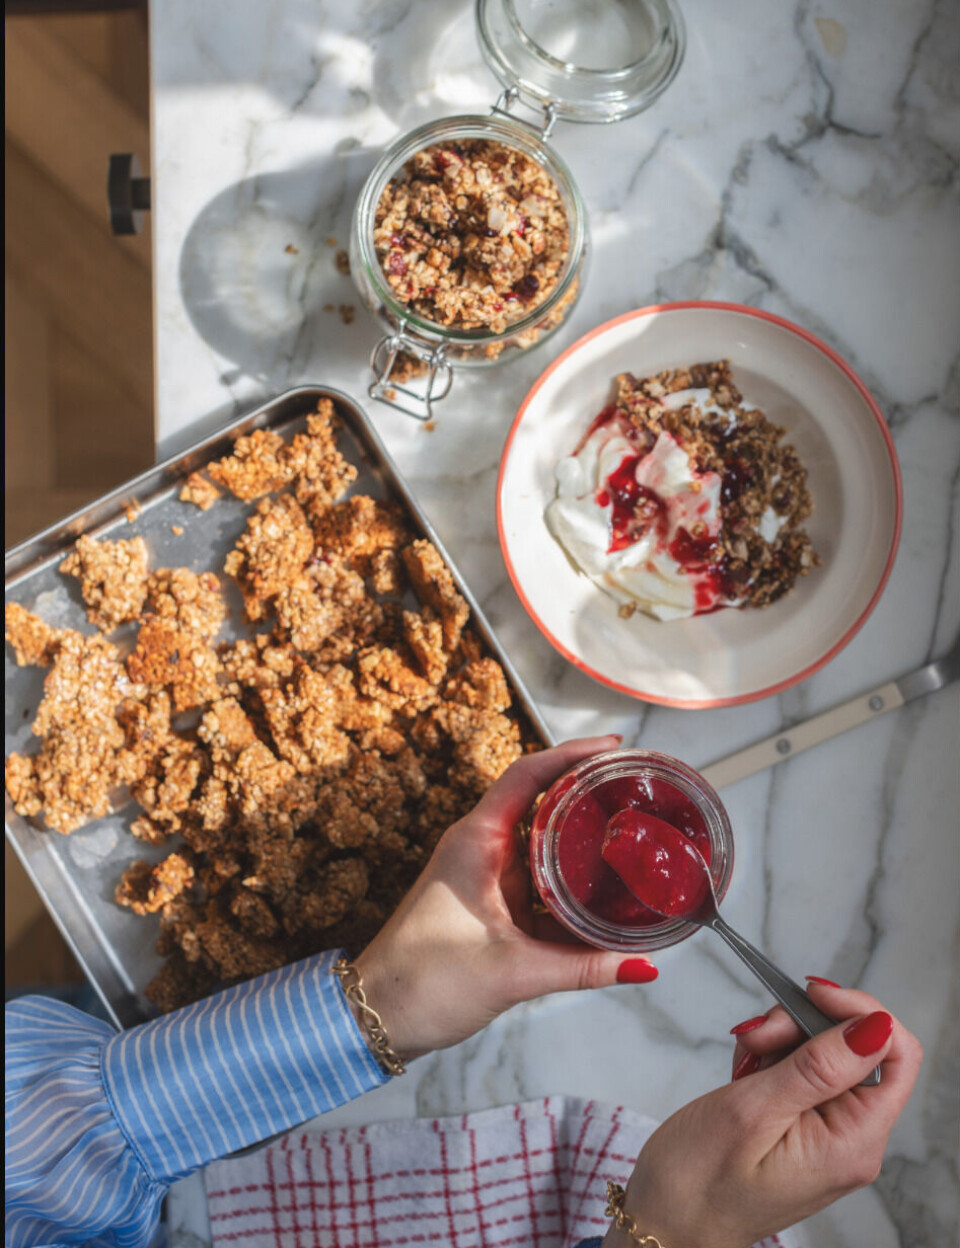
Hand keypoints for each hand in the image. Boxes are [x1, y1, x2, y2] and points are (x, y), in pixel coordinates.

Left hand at [353, 736, 658, 1059]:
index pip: (528, 775)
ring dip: (582, 835)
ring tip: (631, 828)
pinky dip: (571, 878)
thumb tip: (642, 964)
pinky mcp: (491, 902)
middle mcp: (480, 848)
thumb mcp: (512, 972)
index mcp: (475, 841)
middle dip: (586, 789)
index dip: (571, 753)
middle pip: (541, 799)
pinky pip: (539, 878)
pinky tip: (604, 887)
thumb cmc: (422, 982)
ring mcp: (486, 874)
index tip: (613, 746)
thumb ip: (581, 968)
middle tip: (634, 785)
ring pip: (543, 841)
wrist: (376, 1017)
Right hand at [604, 983, 921, 1247]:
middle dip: (801, 1025)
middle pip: (854, 1048)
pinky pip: (803, 1074)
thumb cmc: (696, 1180)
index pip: (896, 1053)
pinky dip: (771, 1059)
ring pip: (824, 1054)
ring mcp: (830, 1136)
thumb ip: (817, 1066)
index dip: (859, 1011)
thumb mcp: (752, 1111)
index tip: (809, 991)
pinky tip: (743, 1075)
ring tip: (742, 1064)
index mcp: (852, 1142)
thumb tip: (875, 1026)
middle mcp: (853, 1141)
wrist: (663, 1224)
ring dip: (780, 1041)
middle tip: (753, 1037)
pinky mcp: (806, 1131)